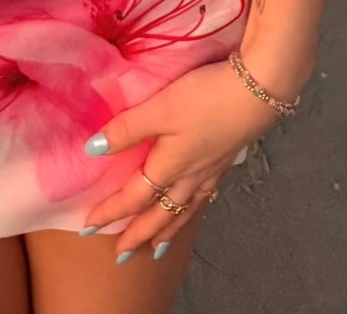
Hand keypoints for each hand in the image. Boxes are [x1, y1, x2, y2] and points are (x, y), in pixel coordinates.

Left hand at [81, 60, 280, 261]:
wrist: (257, 91)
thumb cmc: (205, 98)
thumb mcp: (160, 108)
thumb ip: (127, 128)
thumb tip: (91, 150)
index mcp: (169, 167)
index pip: (133, 198)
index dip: (110, 212)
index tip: (88, 228)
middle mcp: (189, 177)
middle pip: (160, 214)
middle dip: (138, 235)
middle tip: (122, 255)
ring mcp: (210, 171)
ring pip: (184, 211)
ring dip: (167, 230)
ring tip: (157, 248)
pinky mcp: (225, 160)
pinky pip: (203, 198)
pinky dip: (192, 211)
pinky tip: (195, 206)